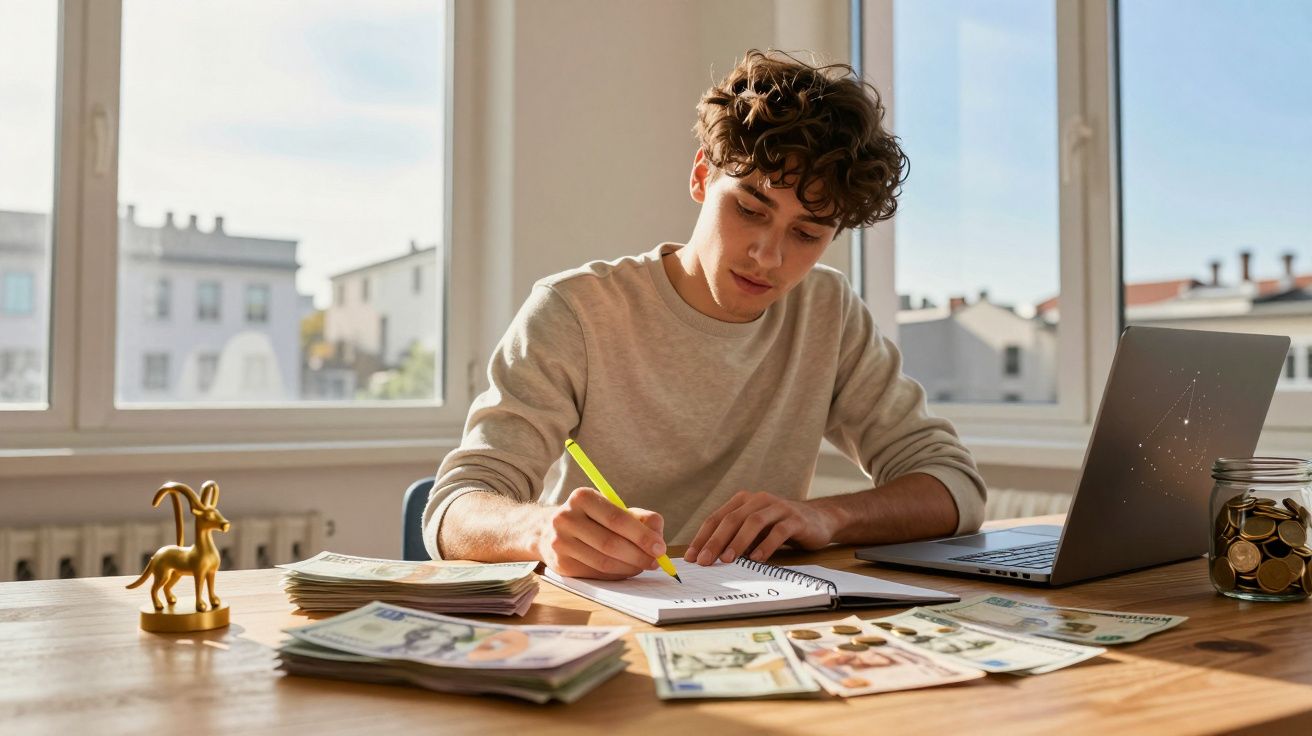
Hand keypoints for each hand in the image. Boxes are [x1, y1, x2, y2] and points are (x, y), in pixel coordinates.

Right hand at [536, 488, 666, 579]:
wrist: (549, 530)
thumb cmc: (591, 518)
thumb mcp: (612, 508)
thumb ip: (638, 517)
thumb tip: (658, 531)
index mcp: (582, 497)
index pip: (617, 518)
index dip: (641, 535)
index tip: (660, 547)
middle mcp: (566, 518)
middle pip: (610, 543)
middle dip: (638, 555)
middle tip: (655, 562)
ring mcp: (560, 542)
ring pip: (603, 562)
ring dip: (629, 567)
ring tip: (643, 566)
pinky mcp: (561, 564)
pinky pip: (596, 573)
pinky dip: (616, 574)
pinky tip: (626, 570)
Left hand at [684, 491, 837, 564]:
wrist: (818, 520)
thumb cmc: (779, 528)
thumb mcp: (754, 532)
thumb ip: (735, 540)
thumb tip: (709, 560)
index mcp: (744, 501)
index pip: (717, 518)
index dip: (703, 537)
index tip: (693, 557)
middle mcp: (759, 500)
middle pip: (732, 519)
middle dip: (716, 541)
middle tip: (705, 561)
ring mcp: (778, 507)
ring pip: (754, 522)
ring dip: (738, 542)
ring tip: (727, 560)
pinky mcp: (796, 519)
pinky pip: (779, 531)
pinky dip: (766, 545)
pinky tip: (757, 559)